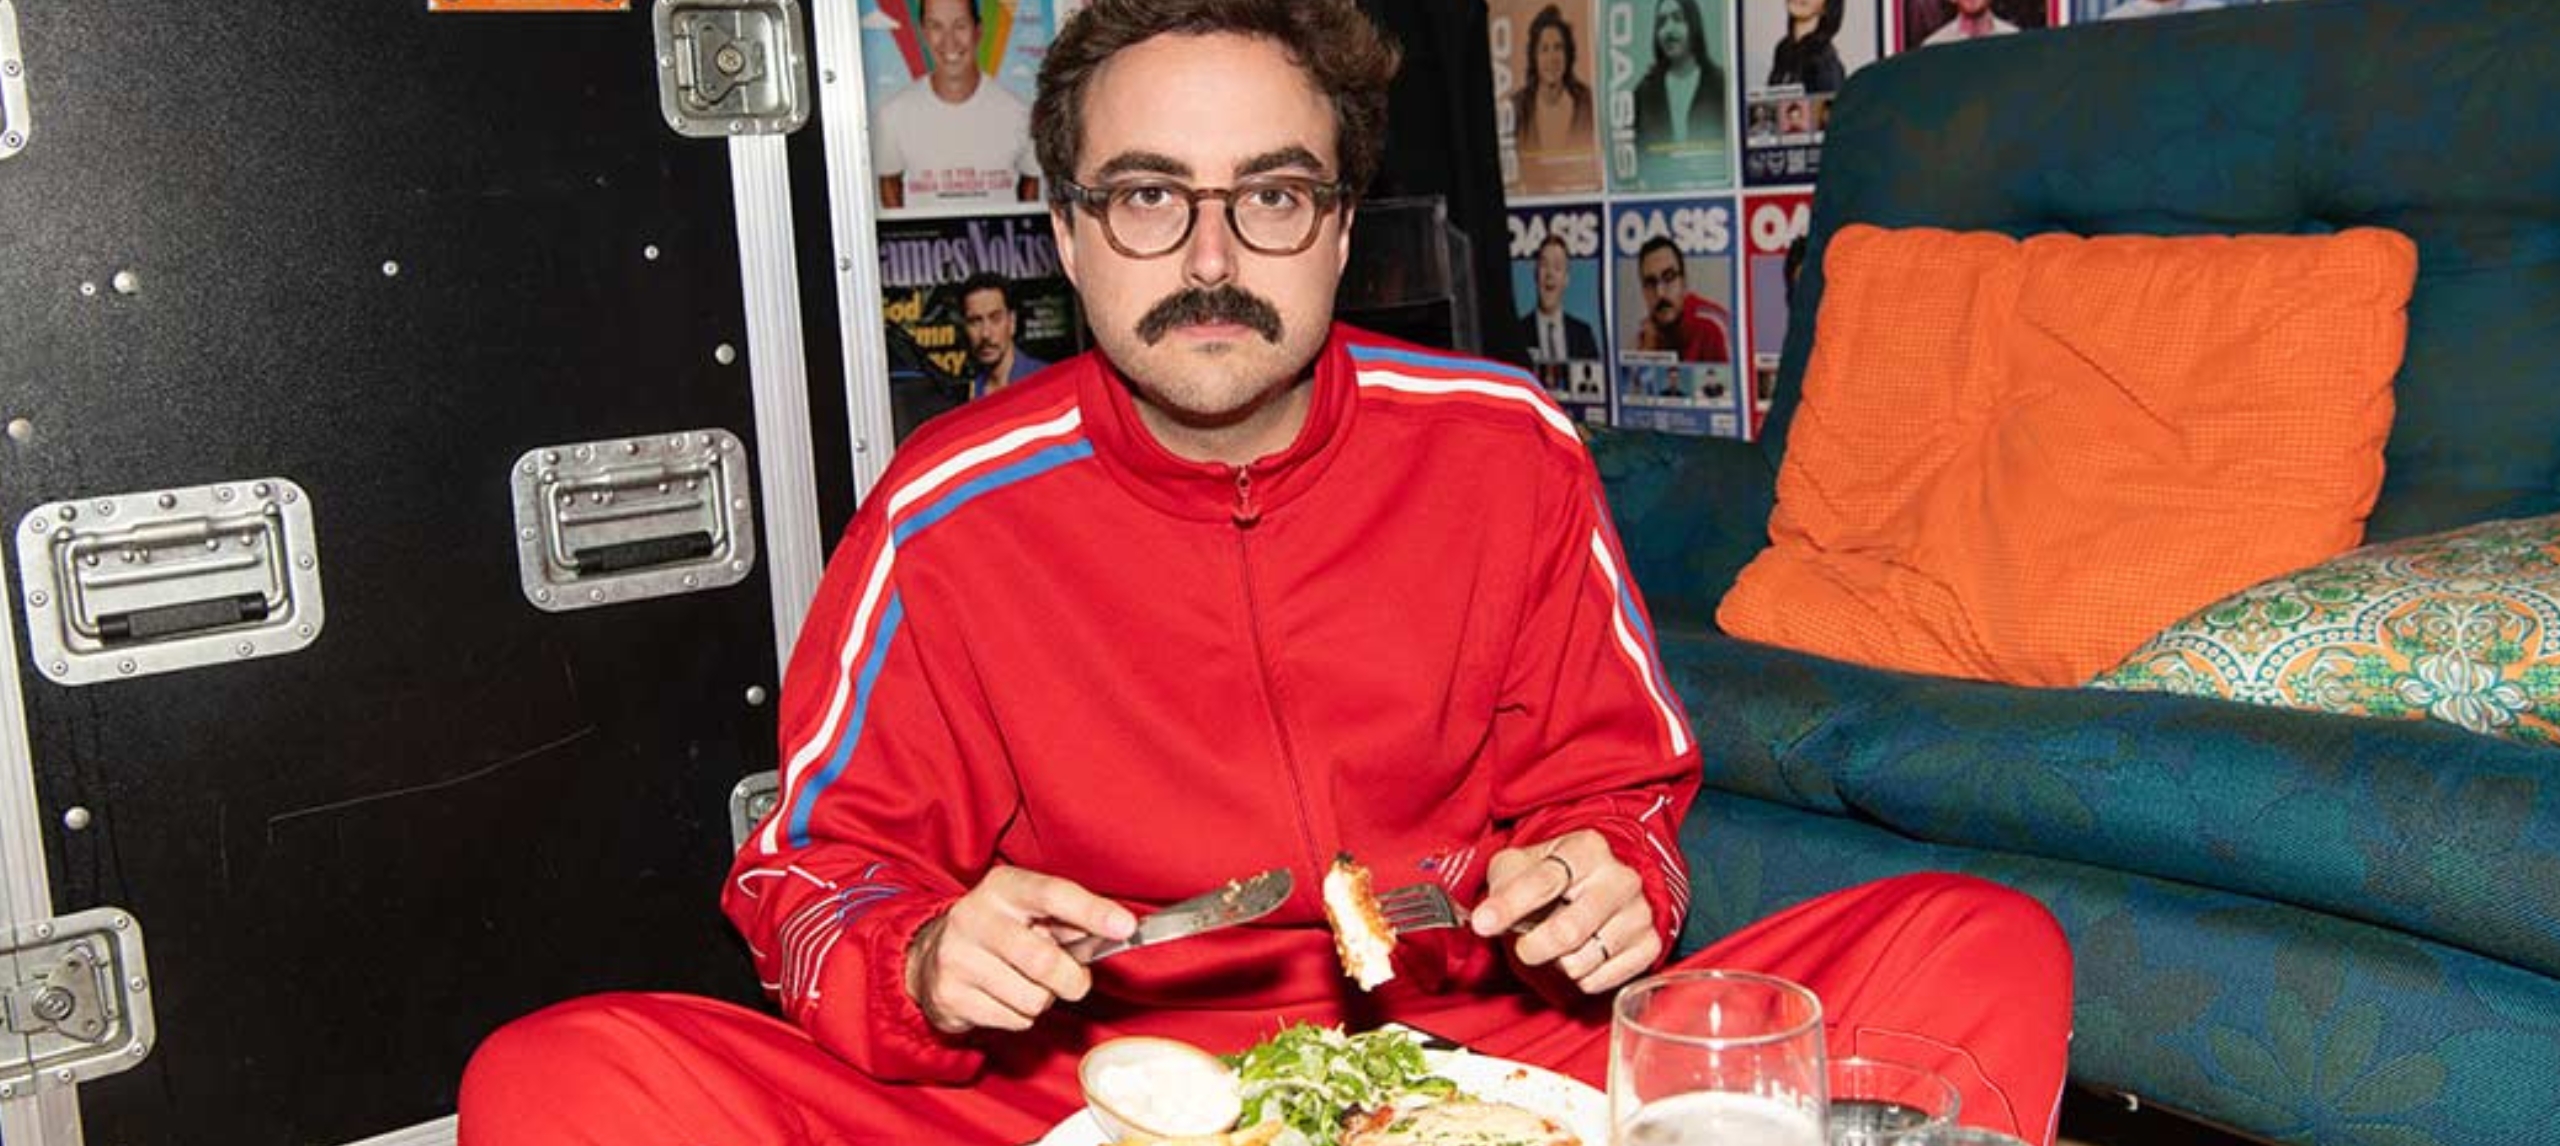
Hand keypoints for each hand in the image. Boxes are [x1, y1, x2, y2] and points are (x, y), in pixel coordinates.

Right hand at [905, 865, 1136, 1034]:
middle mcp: (974, 917)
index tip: (1125, 927)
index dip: (1092, 911)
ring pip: (1032, 998)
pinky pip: (1014, 1020)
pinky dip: (1021, 1016)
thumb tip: (1120, 930)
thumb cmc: (1000, 932)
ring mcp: (957, 957)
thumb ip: (1071, 919)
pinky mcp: (950, 995)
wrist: (930, 957)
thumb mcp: (1029, 912)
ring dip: (1043, 999)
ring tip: (1026, 983)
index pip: (1053, 894)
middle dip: (1072, 979)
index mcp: (1002, 888)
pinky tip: (1005, 996)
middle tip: (1073, 980)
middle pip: (1044, 960)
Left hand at [1469, 830, 1657, 994]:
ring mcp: (1639, 911)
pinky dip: (1582, 977)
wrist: (1597, 885)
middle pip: (1568, 930)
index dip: (1509, 906)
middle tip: (1525, 946)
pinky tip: (1580, 956)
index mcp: (1586, 849)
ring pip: (1584, 960)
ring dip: (1559, 962)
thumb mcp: (1520, 865)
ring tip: (1559, 945)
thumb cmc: (1552, 876)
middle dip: (1534, 946)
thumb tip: (1484, 919)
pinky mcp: (1649, 943)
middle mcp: (1620, 878)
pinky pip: (1603, 979)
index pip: (1544, 881)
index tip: (1483, 923)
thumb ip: (1501, 884)